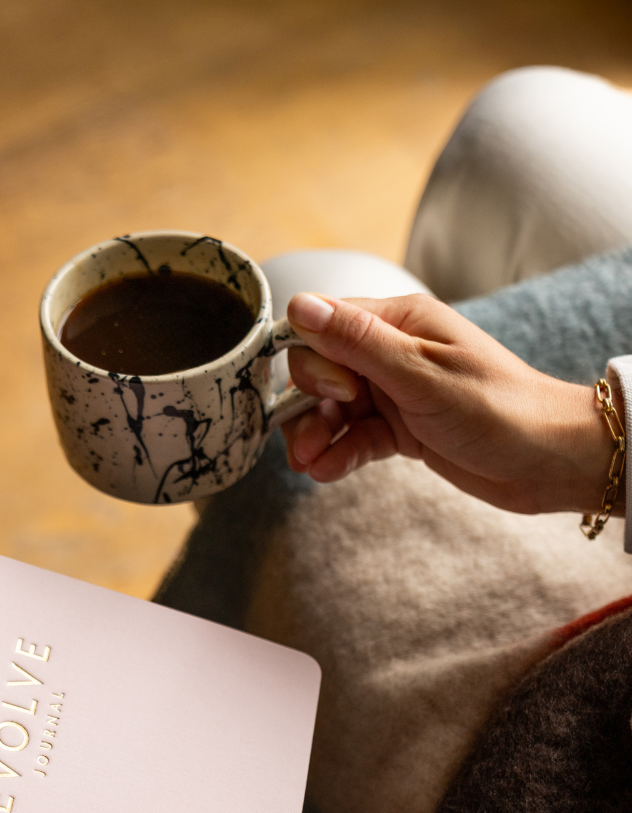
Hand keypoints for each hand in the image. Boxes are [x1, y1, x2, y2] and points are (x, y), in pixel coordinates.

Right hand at [282, 291, 622, 515]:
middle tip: (309, 442)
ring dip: (315, 435)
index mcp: (401, 322)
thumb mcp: (420, 373)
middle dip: (306, 407)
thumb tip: (299, 306)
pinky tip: (327, 472)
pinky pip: (355, 435)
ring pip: (333, 409)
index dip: (314, 362)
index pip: (325, 326)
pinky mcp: (401, 428)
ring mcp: (396, 392)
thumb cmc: (498, 408)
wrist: (548, 460)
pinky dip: (338, 453)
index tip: (335, 394)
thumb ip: (357, 341)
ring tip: (310, 465)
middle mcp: (393, 352)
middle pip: (322, 371)